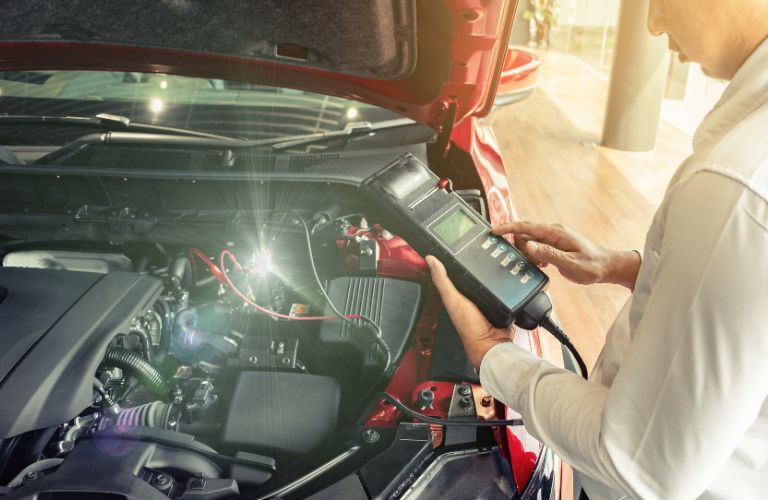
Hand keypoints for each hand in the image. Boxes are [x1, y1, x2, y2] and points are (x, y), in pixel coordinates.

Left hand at [426, 255, 512, 368]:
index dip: (455, 258)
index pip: (454, 271)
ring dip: (494, 270)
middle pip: (474, 273)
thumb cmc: (469, 327)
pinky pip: (504, 286)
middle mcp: (471, 295)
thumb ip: (442, 281)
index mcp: (457, 294)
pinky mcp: (502, 301)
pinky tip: (507, 272)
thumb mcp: (452, 300)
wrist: (492, 342)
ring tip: (497, 256)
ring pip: (490, 278)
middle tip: (482, 245)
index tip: (457, 243)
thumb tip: (430, 260)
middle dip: (479, 261)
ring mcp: (488, 298)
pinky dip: (506, 281)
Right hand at [492, 221, 639, 289]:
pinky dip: (534, 256)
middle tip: (535, 263)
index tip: (493, 231)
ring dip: (529, 255)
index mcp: (555, 232)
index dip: (508, 228)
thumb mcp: (570, 263)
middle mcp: (552, 231)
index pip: (526, 227)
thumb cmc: (591, 266)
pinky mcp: (553, 243)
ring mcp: (552, 237)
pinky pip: (536, 247)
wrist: (606, 266)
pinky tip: (544, 265)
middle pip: (524, 235)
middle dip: (521, 249)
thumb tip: (529, 246)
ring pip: (529, 242)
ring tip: (543, 266)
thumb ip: (548, 254)